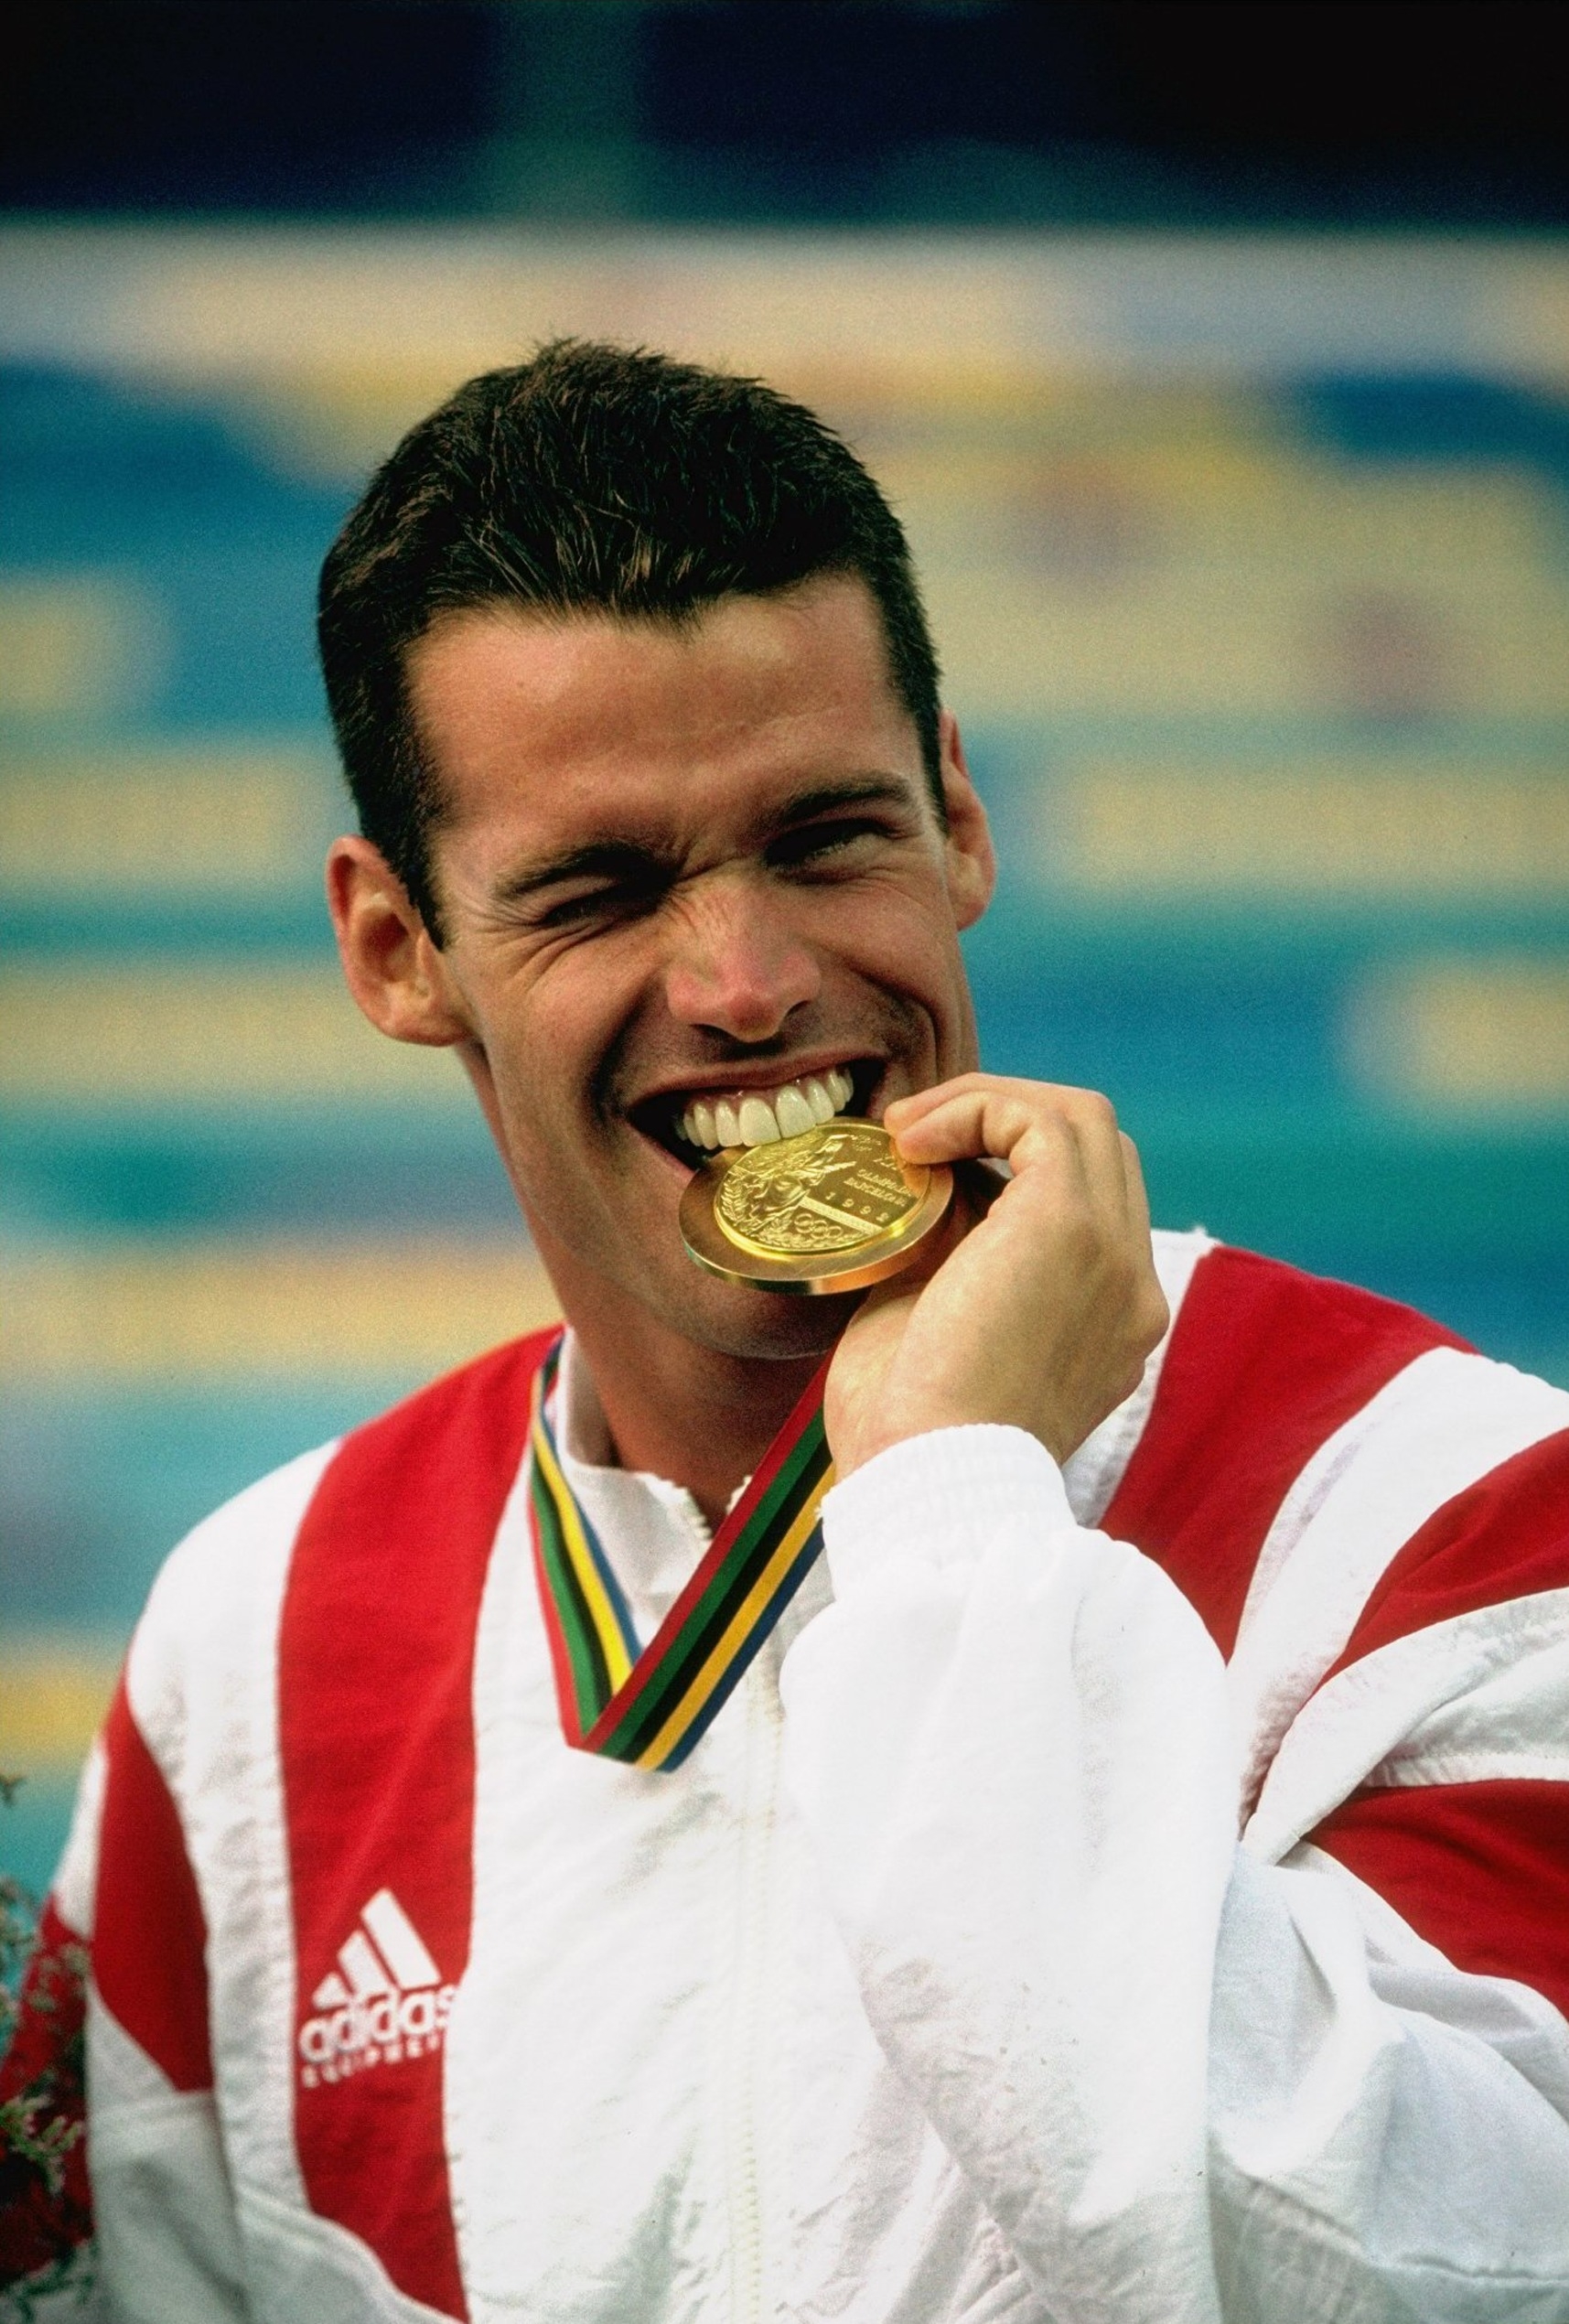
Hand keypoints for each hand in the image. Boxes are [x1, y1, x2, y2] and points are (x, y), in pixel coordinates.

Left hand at [824, 1076, 1168, 1478]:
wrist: (926, 1481)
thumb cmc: (910, 1436)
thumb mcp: (942, 1329)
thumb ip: (956, 1260)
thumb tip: (926, 1188)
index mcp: (1111, 1325)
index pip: (1094, 1205)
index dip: (1013, 1165)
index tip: (928, 1171)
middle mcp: (1132, 1289)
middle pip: (1100, 1151)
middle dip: (1006, 1120)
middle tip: (915, 1137)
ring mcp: (1113, 1256)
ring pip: (1080, 1121)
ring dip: (986, 1104)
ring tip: (906, 1130)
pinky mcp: (1069, 1226)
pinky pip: (1037, 1121)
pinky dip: (975, 1108)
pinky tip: (912, 1141)